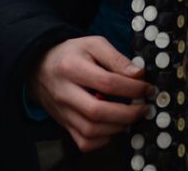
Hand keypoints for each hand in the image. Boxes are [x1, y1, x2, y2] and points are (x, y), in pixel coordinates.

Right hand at [29, 36, 150, 152]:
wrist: (40, 67)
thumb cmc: (71, 54)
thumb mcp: (93, 44)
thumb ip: (116, 58)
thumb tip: (138, 74)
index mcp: (72, 68)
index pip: (107, 83)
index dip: (132, 88)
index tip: (147, 88)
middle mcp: (64, 92)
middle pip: (97, 112)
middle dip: (127, 113)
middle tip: (143, 108)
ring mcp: (62, 112)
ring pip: (90, 131)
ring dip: (117, 127)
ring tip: (131, 116)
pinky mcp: (64, 124)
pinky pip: (84, 142)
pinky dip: (103, 139)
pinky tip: (113, 126)